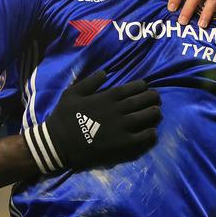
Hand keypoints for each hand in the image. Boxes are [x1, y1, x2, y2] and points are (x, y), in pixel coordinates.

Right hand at [23, 71, 160, 172]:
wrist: (58, 144)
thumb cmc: (64, 117)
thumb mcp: (72, 93)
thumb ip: (90, 82)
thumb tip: (105, 72)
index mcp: (106, 97)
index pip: (131, 88)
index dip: (141, 86)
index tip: (146, 86)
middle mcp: (117, 110)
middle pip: (142, 101)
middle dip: (152, 98)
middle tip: (157, 98)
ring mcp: (121, 127)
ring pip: (145, 117)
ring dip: (154, 113)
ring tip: (157, 112)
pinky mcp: (122, 144)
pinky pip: (143, 138)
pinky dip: (150, 134)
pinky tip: (152, 132)